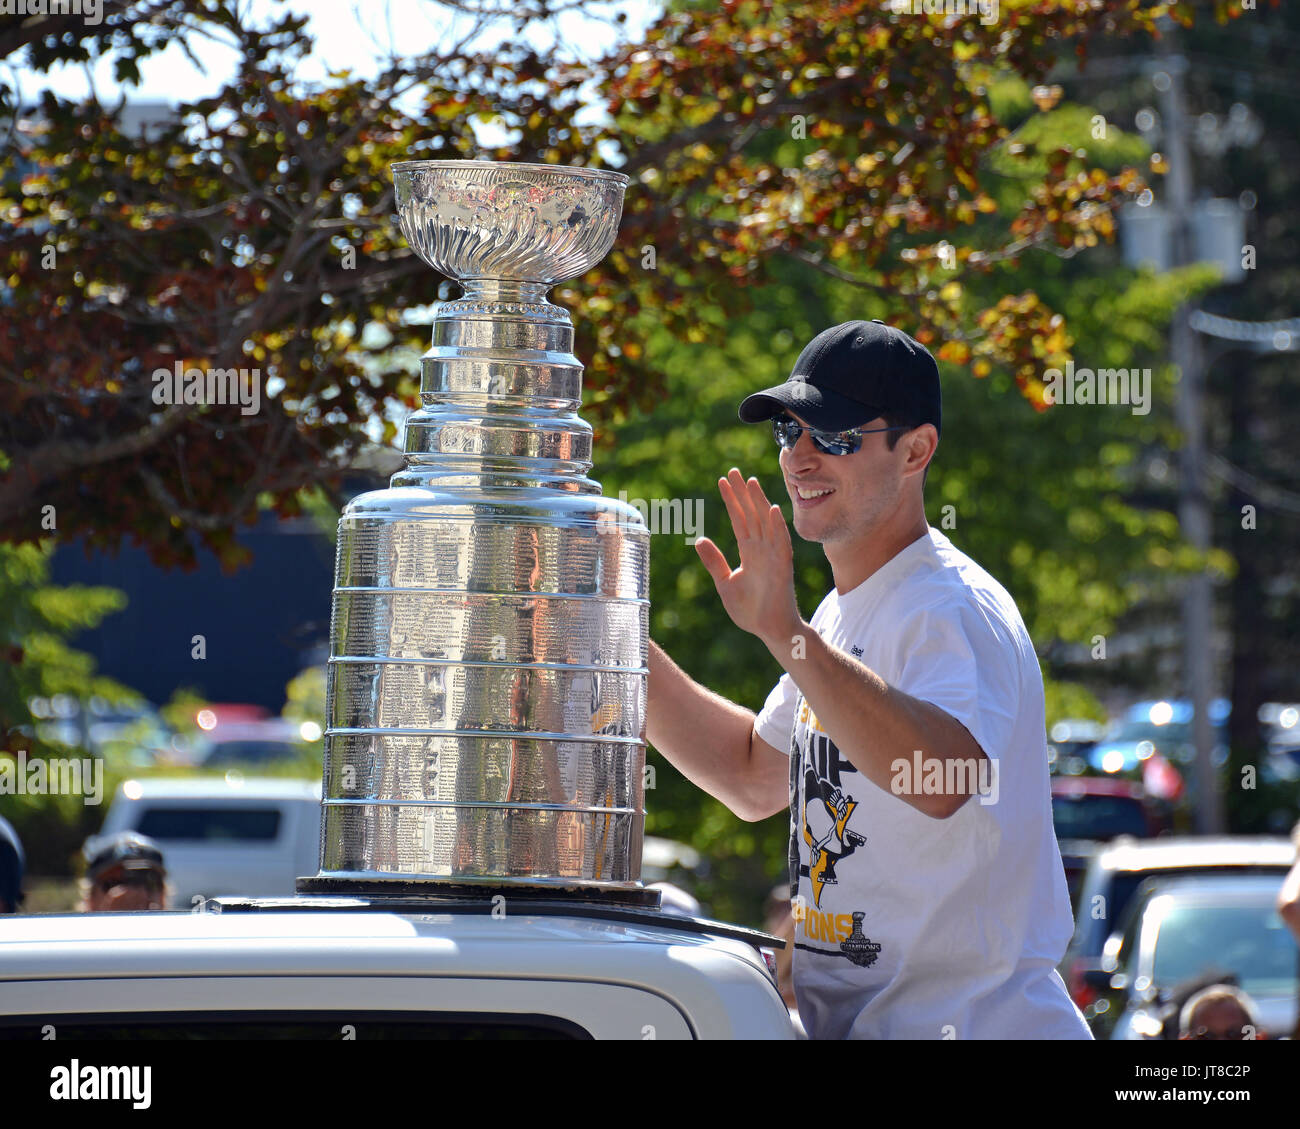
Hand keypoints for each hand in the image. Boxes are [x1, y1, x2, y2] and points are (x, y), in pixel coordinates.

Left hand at [695, 468, 801, 647]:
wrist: (769, 630)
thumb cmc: (750, 610)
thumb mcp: (724, 583)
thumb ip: (713, 561)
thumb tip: (699, 540)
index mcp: (749, 551)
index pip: (739, 519)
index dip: (731, 500)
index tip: (723, 481)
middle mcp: (762, 549)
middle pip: (751, 514)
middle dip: (742, 493)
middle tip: (733, 471)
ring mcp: (773, 555)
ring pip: (766, 522)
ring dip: (759, 502)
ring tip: (750, 482)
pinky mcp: (783, 566)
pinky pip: (781, 542)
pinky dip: (777, 526)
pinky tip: (772, 509)